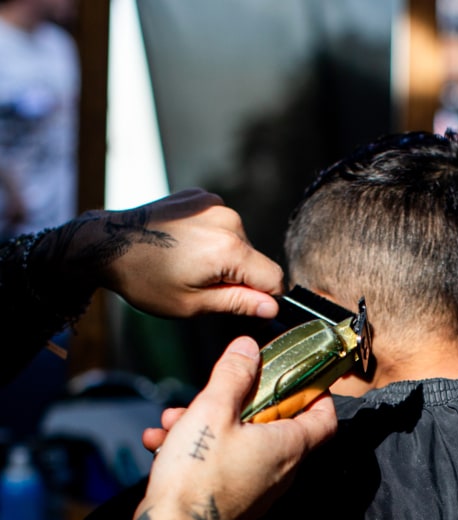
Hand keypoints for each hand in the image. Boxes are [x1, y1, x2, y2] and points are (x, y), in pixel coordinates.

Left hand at [90, 188, 284, 317]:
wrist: (107, 243)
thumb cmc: (145, 280)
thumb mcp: (193, 304)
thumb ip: (238, 303)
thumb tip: (271, 308)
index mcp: (229, 249)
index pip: (274, 278)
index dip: (264, 298)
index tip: (240, 304)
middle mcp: (228, 220)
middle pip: (256, 260)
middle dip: (239, 277)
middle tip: (200, 285)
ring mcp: (214, 204)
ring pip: (240, 242)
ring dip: (225, 258)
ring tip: (188, 264)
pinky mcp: (201, 197)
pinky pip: (223, 225)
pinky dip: (211, 238)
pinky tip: (185, 246)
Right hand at [134, 335, 336, 519]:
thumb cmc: (196, 474)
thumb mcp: (213, 409)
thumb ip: (234, 374)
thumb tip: (250, 348)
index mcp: (287, 447)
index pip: (324, 417)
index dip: (313, 392)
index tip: (293, 375)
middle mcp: (281, 472)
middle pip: (273, 424)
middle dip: (238, 403)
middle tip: (211, 393)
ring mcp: (259, 489)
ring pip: (241, 443)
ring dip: (209, 425)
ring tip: (176, 421)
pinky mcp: (236, 501)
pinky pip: (225, 465)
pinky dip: (201, 450)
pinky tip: (165, 443)